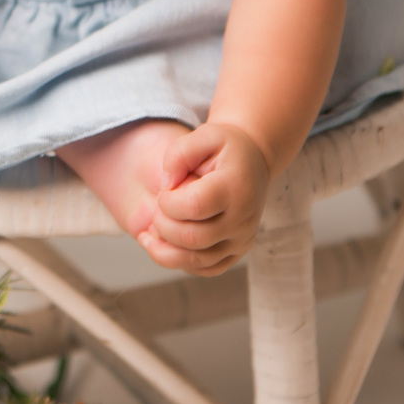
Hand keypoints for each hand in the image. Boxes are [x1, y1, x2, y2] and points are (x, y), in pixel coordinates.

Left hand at [137, 122, 270, 275]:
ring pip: (197, 261)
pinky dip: (181, 262)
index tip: (165, 190)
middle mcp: (243, 219)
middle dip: (163, 226)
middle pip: (193, 239)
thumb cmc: (224, 148)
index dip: (168, 202)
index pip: (193, 207)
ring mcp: (242, 239)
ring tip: (150, 234)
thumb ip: (178, 154)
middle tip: (158, 210)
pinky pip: (206, 269)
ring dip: (165, 251)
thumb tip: (166, 186)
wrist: (253, 161)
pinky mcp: (237, 252)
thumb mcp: (204, 134)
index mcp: (235, 188)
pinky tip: (165, 245)